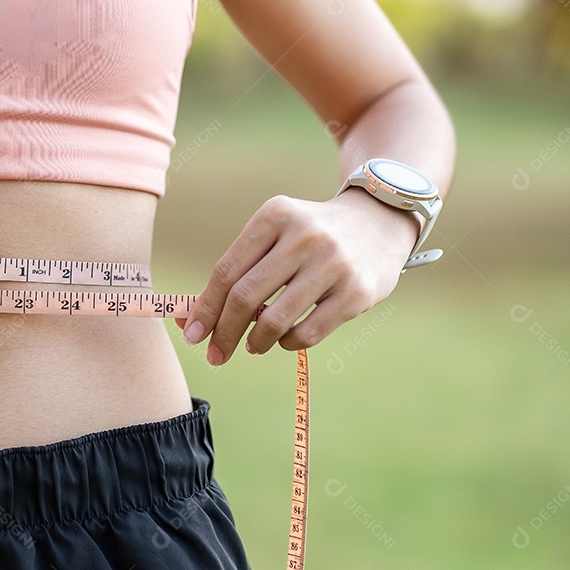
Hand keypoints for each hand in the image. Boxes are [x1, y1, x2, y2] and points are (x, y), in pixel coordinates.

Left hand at [174, 188, 419, 363]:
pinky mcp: (356, 292)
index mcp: (274, 215)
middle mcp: (303, 235)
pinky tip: (285, 341)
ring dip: (255, 343)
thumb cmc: (310, 236)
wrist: (379, 222)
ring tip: (253, 346)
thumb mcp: (275, 234)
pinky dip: (288, 344)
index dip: (204, 308)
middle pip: (244, 297)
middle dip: (223, 333)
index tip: (192, 335)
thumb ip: (238, 270)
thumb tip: (190, 319)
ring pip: (274, 320)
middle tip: (214, 354)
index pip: (226, 271)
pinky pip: (307, 333)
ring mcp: (333, 263)